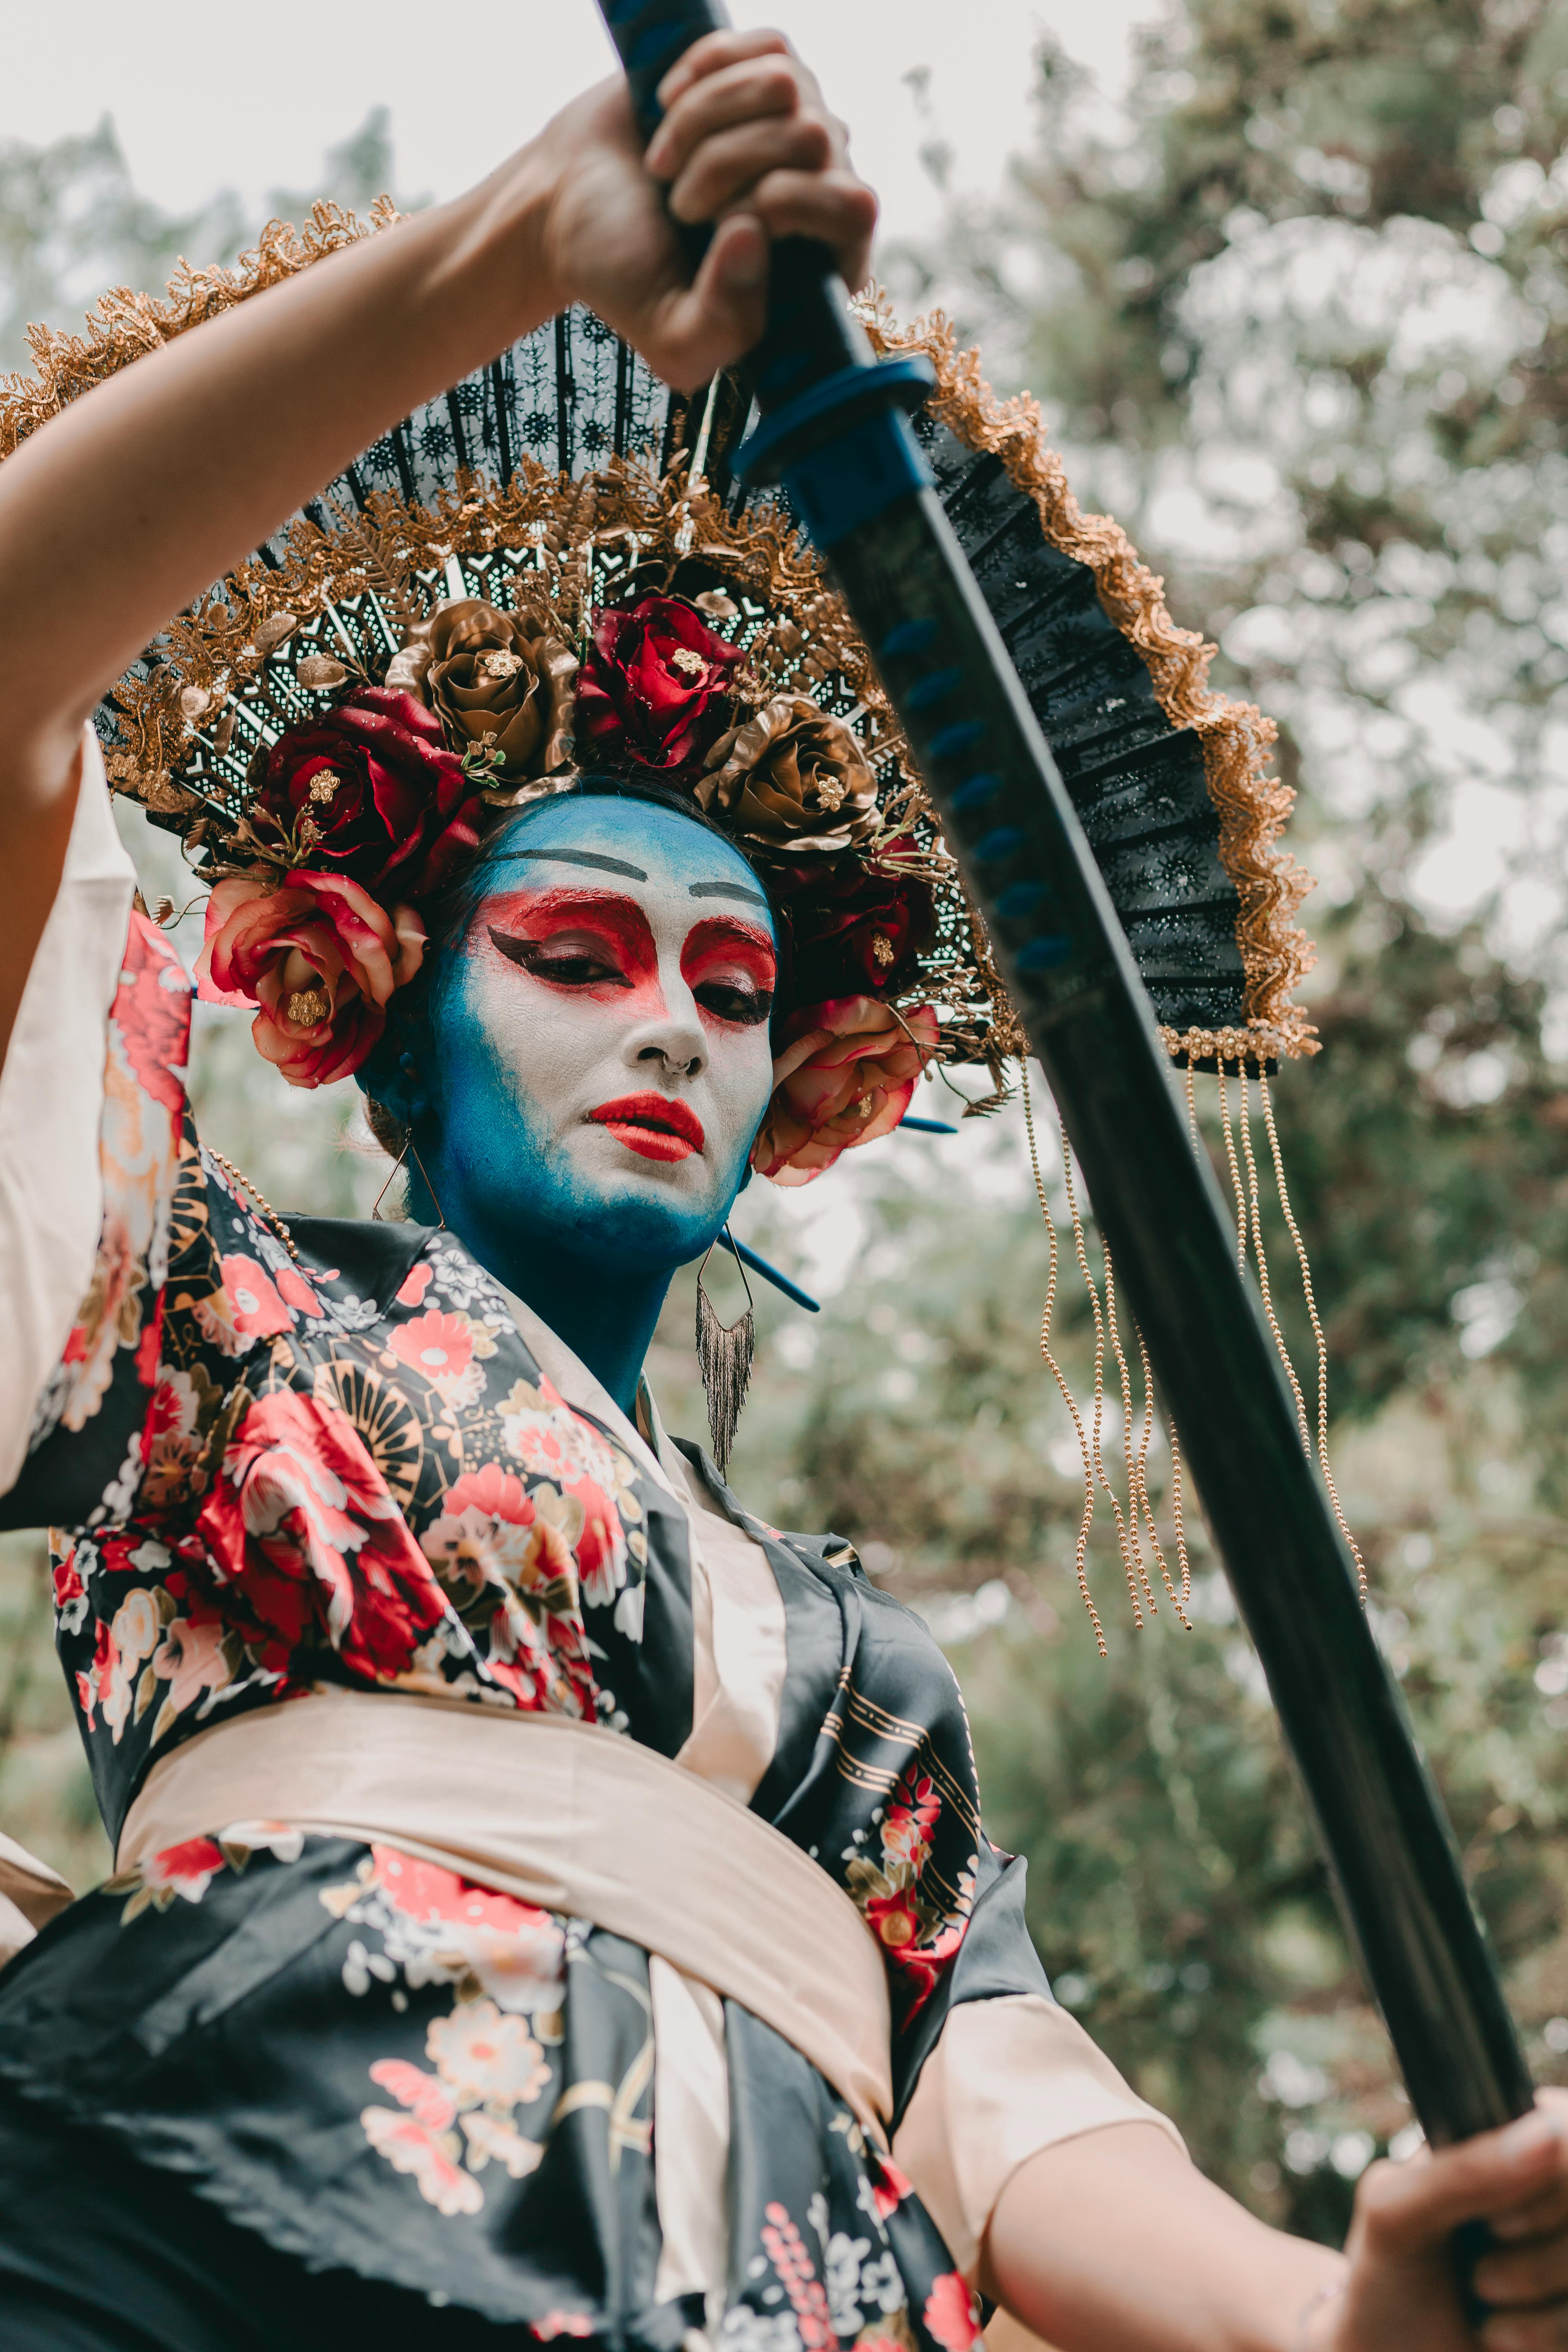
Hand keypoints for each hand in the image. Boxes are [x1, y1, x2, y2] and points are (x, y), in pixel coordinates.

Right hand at [533, 27, 877, 389]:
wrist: (564, 202)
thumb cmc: (622, 273)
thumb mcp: (671, 336)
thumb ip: (725, 324)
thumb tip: (756, 234)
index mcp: (820, 265)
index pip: (854, 208)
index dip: (783, 204)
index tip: (721, 227)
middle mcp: (819, 190)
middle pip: (812, 137)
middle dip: (726, 165)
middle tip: (680, 205)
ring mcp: (793, 125)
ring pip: (783, 85)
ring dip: (704, 120)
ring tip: (667, 164)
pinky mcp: (760, 71)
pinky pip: (764, 44)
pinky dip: (703, 71)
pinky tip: (672, 108)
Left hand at [1327, 2092, 1567, 2350]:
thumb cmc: (1386, 2278)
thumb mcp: (1396, 2213)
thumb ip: (1461, 2171)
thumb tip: (1549, 2132)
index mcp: (1497, 2146)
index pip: (1565, 2129)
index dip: (1553, 2179)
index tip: (1495, 2221)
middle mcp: (1541, 2195)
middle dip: (1539, 2257)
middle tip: (1480, 2276)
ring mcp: (1561, 2252)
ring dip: (1540, 2301)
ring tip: (1484, 2305)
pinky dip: (1549, 2334)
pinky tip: (1503, 2337)